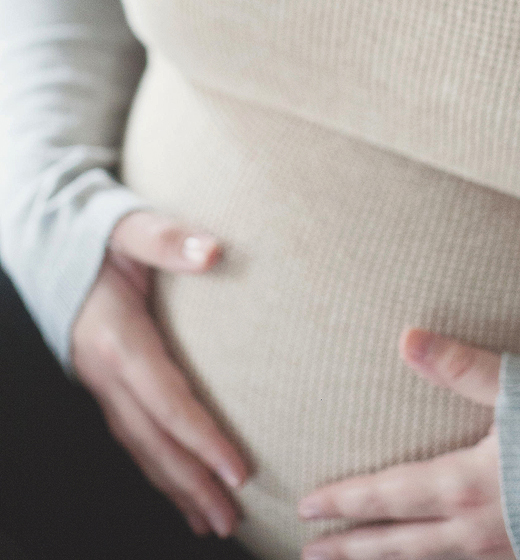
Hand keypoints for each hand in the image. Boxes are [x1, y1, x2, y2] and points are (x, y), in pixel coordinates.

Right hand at [71, 209, 249, 537]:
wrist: (52, 238)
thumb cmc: (100, 231)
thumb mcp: (133, 226)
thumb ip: (169, 238)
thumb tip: (213, 252)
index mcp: (116, 338)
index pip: (165, 401)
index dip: (202, 439)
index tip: (239, 471)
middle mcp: (103, 371)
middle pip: (152, 441)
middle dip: (192, 483)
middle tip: (232, 520)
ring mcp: (98, 383)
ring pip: (139, 448)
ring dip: (176, 487)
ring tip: (212, 522)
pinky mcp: (103, 385)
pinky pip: (132, 436)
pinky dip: (158, 468)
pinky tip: (180, 488)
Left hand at [297, 329, 513, 558]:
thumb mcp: (518, 388)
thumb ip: (461, 365)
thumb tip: (408, 339)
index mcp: (464, 483)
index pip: (388, 495)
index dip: (345, 500)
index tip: (307, 505)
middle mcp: (473, 527)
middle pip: (398, 543)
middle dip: (351, 546)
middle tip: (310, 551)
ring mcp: (498, 550)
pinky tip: (426, 559)